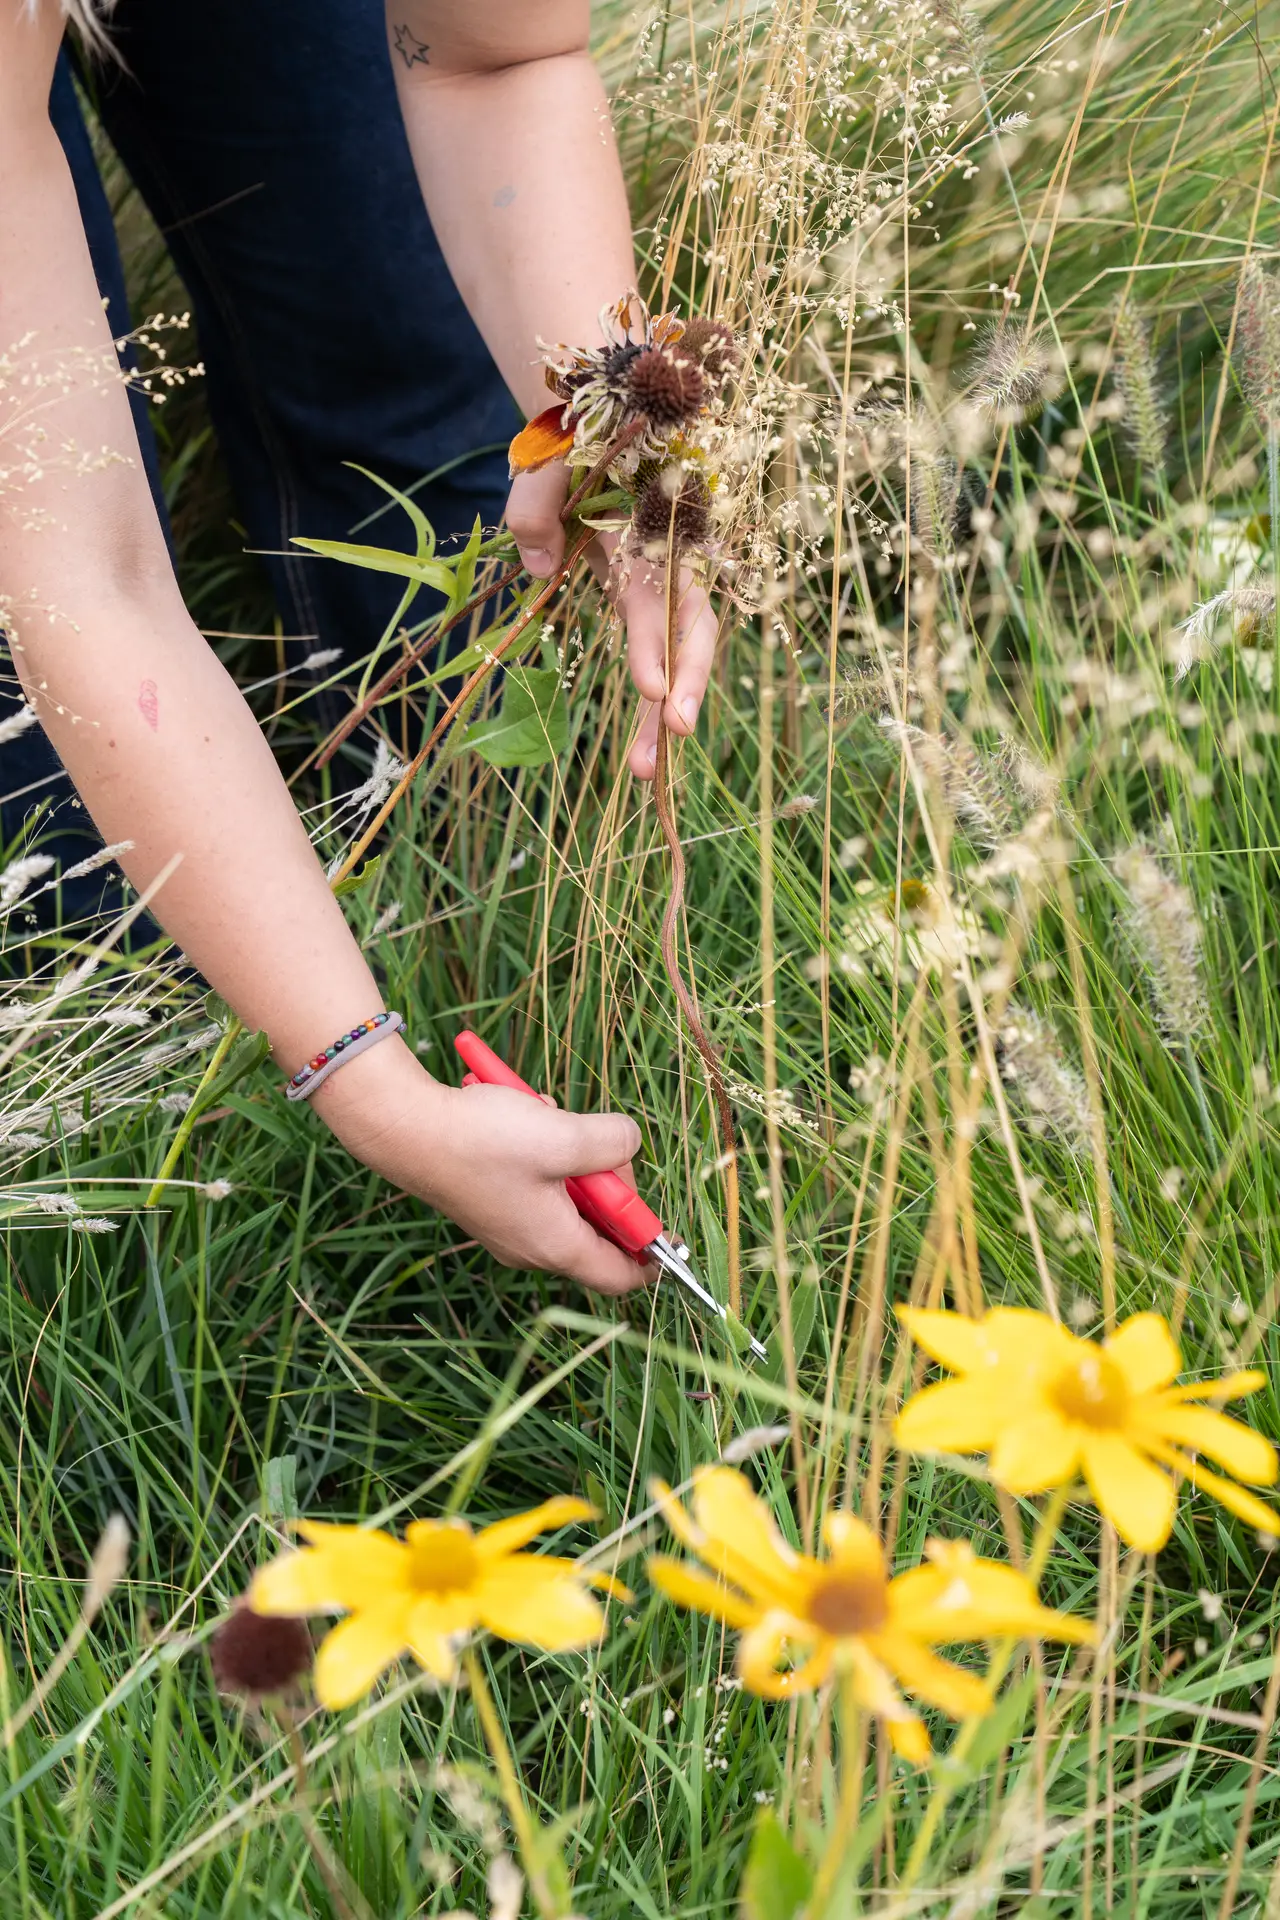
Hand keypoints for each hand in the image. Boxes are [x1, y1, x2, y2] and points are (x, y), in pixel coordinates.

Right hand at [313, 1037, 650, 1295]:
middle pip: (598, 1228)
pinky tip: (528, 1117)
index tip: (672, 1234)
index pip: (620, 1276)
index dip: (653, 1258)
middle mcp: (532, 1246)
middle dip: (609, 1182)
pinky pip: (539, 1181)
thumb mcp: (564, 1136)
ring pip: (569, 1196)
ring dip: (574, 1155)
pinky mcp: (492, 1200)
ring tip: (552, 1119)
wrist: (406, 1128)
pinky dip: (545, 1150)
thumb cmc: (482, 1140)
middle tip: (602, 1143)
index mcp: (555, 1245)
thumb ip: (613, 1144)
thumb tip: (630, 1143)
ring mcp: (509, 1224)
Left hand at [506, 466, 718, 780]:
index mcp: (652, 525)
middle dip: (686, 687)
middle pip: (691, 629)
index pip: (661, 593)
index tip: (651, 691)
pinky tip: (644, 746)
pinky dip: (651, 697)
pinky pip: (655, 652)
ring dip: (666, 713)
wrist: (585, 425)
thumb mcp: (543, 459)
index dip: (657, 644)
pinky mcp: (640, 597)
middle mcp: (666, 560)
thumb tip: (540, 568)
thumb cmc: (567, 440)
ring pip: (678, 653)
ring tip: (646, 771)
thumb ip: (535, 505)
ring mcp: (657, 583)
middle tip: (674, 738)